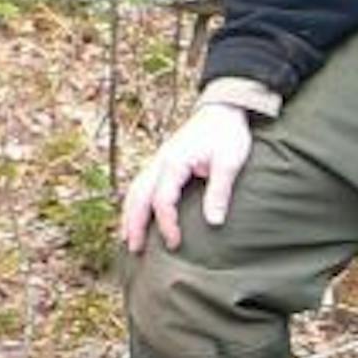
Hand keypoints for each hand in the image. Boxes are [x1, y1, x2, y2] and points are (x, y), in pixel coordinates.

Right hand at [121, 102, 255, 253]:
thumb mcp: (230, 162)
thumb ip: (219, 191)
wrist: (224, 109)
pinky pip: (141, 184)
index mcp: (174, 163)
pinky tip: (136, 215)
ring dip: (129, 214)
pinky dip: (135, 202)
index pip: (162, 200)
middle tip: (134, 249)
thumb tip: (214, 222)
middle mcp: (160, 162)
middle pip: (138, 197)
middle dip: (134, 223)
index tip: (175, 243)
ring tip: (127, 238)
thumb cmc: (228, 134)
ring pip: (135, 190)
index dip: (166, 224)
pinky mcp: (163, 161)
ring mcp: (158, 160)